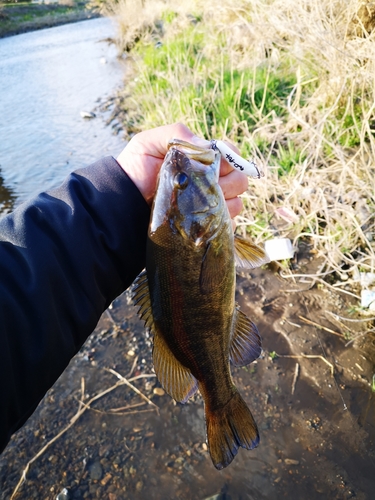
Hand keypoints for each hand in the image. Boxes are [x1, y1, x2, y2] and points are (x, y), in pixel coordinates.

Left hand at [116, 123, 247, 217]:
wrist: (123, 202)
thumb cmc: (136, 169)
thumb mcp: (149, 143)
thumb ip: (177, 135)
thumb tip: (208, 146)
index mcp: (202, 159)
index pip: (231, 155)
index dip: (229, 159)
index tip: (214, 165)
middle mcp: (211, 181)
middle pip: (239, 180)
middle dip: (227, 182)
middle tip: (203, 186)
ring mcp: (210, 204)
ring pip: (237, 202)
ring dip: (222, 202)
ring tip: (198, 203)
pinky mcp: (207, 225)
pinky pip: (228, 224)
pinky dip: (220, 220)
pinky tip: (199, 218)